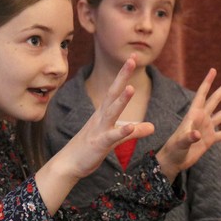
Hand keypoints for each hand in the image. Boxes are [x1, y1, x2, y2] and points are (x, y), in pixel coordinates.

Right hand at [65, 55, 154, 177]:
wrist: (68, 163)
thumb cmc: (90, 148)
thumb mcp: (115, 139)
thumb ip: (133, 132)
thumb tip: (152, 127)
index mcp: (104, 112)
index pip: (116, 89)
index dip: (124, 74)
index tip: (133, 57)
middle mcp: (101, 116)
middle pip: (113, 92)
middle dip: (122, 76)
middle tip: (132, 59)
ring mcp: (99, 129)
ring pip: (111, 112)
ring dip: (121, 100)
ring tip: (131, 88)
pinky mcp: (99, 144)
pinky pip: (111, 137)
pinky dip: (121, 132)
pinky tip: (131, 127)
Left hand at [156, 70, 220, 181]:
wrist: (173, 161)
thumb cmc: (173, 149)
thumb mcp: (180, 142)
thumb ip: (188, 137)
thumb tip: (197, 134)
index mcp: (193, 114)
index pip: (202, 94)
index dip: (207, 82)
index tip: (213, 70)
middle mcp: (201, 118)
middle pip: (215, 100)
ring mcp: (207, 128)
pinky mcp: (210, 139)